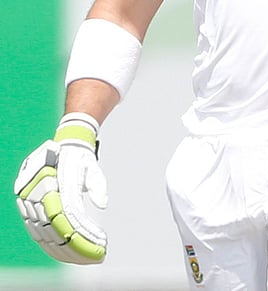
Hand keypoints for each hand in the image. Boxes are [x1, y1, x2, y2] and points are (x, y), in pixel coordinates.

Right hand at [14, 113, 107, 263]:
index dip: (79, 233)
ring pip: (42, 231)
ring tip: (79, 259)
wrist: (64, 145)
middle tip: (93, 256)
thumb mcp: (93, 168)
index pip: (66, 214)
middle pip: (53, 227)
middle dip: (72, 246)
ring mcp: (29, 199)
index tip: (96, 244)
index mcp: (56, 181)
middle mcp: (37, 191)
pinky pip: (34, 229)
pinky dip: (48, 243)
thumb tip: (103, 204)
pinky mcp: (26, 205)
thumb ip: (98, 185)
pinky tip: (62, 253)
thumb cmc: (81, 159)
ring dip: (60, 248)